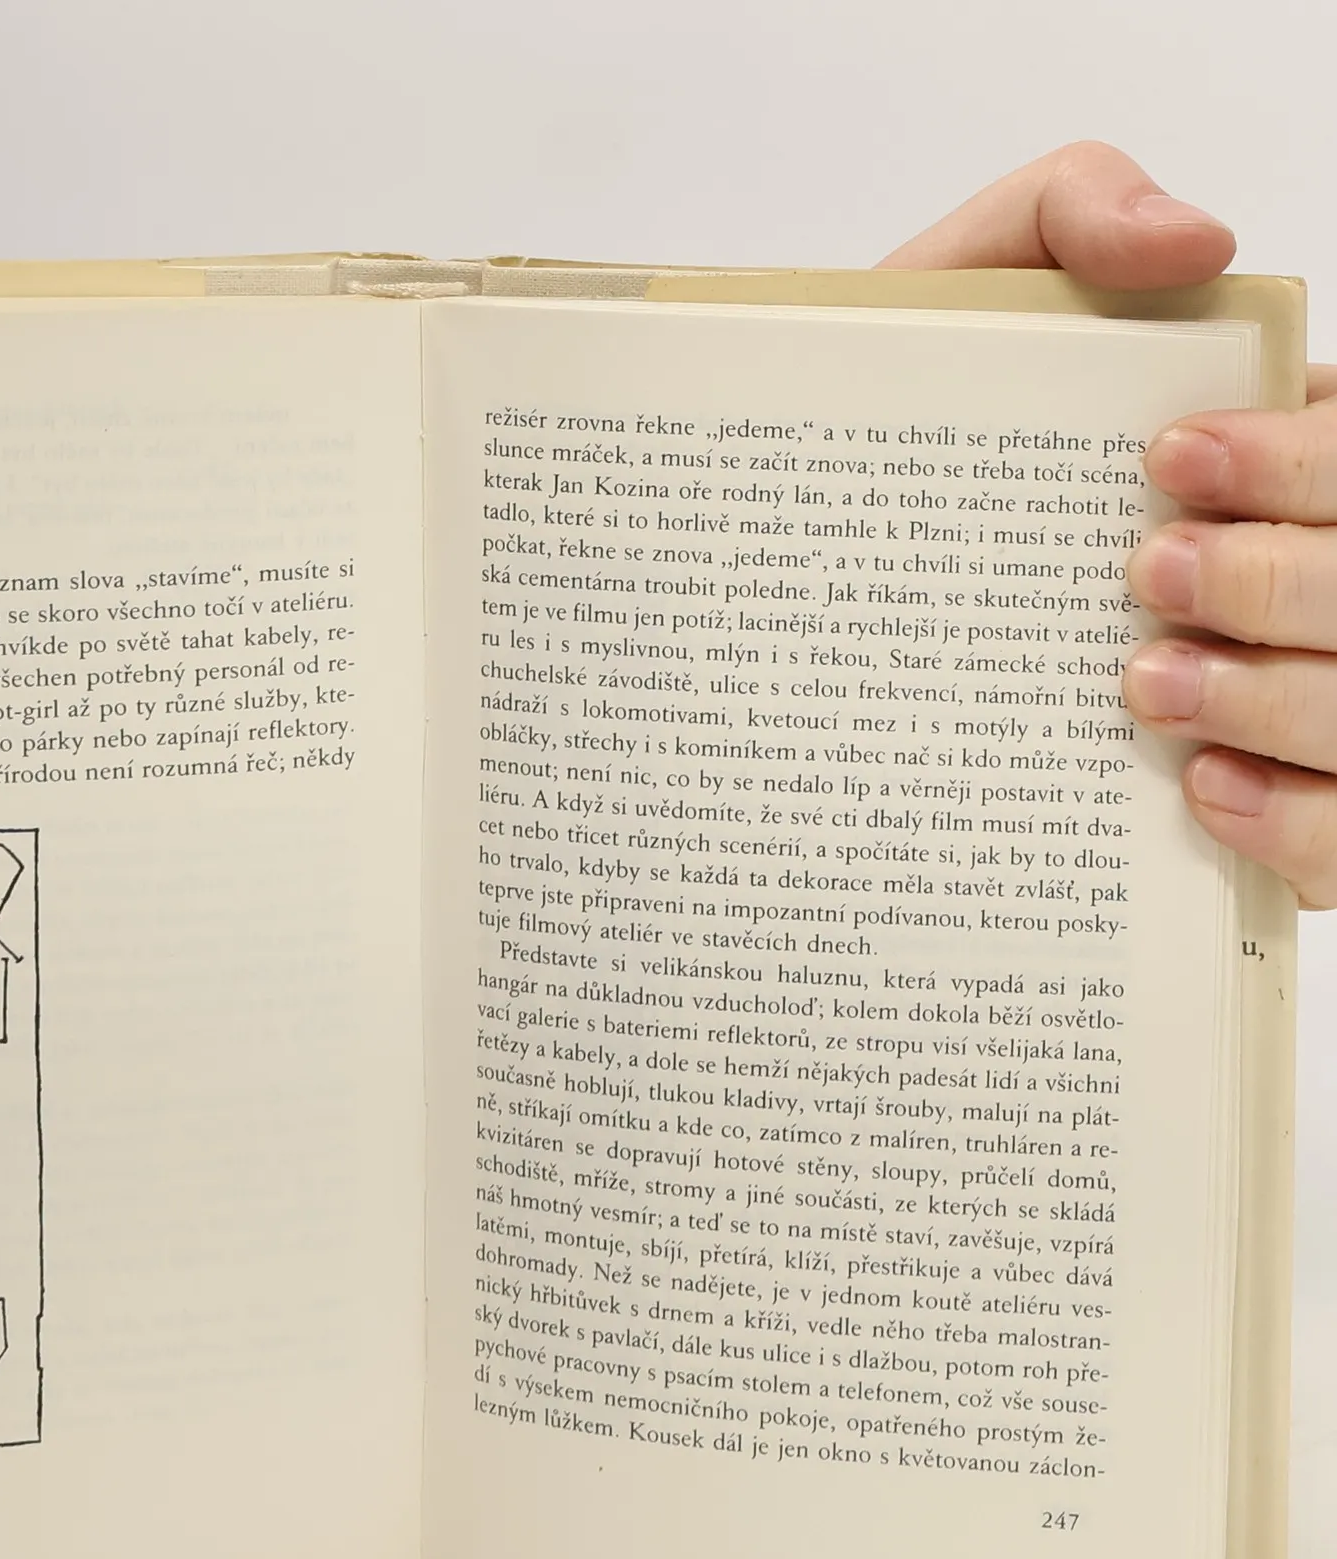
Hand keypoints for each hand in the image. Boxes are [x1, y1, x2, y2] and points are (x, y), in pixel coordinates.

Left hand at [885, 141, 1336, 903]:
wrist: (795, 589)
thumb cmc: (902, 443)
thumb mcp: (956, 298)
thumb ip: (1071, 214)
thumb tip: (1192, 240)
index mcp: (1275, 452)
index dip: (1300, 457)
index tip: (1168, 460)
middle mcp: (1302, 573)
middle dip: (1281, 577)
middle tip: (1145, 574)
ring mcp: (1296, 699)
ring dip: (1282, 697)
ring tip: (1140, 686)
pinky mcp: (1270, 817)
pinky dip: (1298, 822)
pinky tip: (1199, 791)